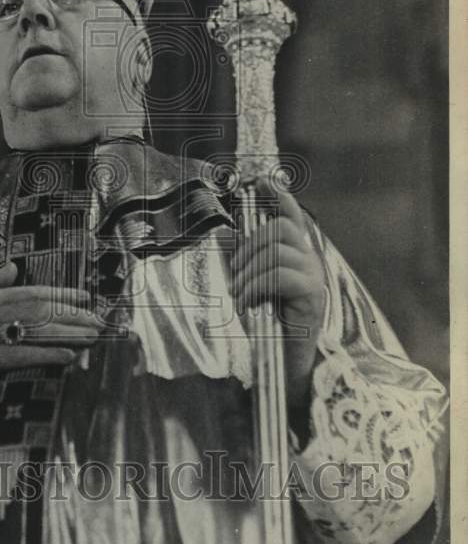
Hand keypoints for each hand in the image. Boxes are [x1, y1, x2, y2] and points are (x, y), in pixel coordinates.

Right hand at [0, 263, 102, 428]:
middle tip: (99, 320)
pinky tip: (67, 357)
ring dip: (67, 334)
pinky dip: (46, 355)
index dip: (62, 293)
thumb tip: (14, 266)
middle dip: (73, 314)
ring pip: (35, 331)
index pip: (32, 291)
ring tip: (92, 337)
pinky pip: (21, 356)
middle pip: (40, 310)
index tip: (86, 297)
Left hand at [231, 177, 325, 406]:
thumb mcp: (254, 287)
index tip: (264, 179)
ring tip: (241, 294)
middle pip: (279, 229)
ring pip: (277, 251)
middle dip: (249, 247)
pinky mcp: (313, 294)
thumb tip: (228, 236)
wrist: (286, 365)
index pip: (291, 216)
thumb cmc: (268, 326)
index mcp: (296, 256)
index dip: (280, 195)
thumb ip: (248, 262)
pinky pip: (280, 274)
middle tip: (236, 275)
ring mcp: (314, 276)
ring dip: (250, 271)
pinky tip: (249, 303)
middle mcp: (310, 261)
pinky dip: (257, 286)